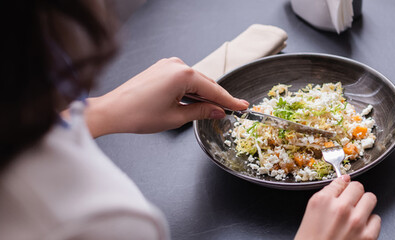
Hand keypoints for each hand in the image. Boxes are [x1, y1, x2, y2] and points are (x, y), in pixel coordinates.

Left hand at [85, 57, 247, 136]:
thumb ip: (201, 112)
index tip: (243, 106)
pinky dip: (191, 90)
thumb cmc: (138, 114)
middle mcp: (176, 65)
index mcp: (182, 75)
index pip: (214, 89)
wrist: (112, 111)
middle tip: (232, 110)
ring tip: (214, 110)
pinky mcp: (160, 69)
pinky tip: (196, 101)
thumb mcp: (176, 118)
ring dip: (204, 95)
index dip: (230, 100)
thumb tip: (218, 111)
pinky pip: (183, 79)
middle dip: (217, 98)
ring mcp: (167, 65)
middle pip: (206, 83)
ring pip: (195, 81)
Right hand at [295, 175, 380, 239]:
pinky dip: (370, 224)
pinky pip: (377, 219)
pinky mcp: (368, 236)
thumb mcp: (311, 214)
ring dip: (364, 207)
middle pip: (358, 187)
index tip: (343, 192)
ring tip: (355, 218)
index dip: (343, 188)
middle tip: (350, 207)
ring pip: (371, 199)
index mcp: (322, 202)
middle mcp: (340, 209)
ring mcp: (356, 221)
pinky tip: (360, 231)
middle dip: (355, 196)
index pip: (341, 181)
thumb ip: (327, 195)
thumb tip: (343, 181)